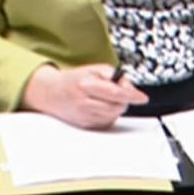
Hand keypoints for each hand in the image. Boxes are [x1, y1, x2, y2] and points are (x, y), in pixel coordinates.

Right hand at [21, 63, 148, 129]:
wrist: (51, 93)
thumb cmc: (75, 80)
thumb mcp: (95, 69)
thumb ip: (115, 76)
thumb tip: (131, 89)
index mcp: (86, 85)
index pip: (115, 93)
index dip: (132, 96)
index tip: (142, 98)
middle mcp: (84, 102)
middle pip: (117, 106)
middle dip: (123, 100)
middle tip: (117, 93)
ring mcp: (84, 116)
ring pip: (114, 116)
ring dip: (116, 107)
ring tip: (105, 98)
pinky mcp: (85, 125)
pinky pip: (107, 122)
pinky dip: (108, 114)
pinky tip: (99, 107)